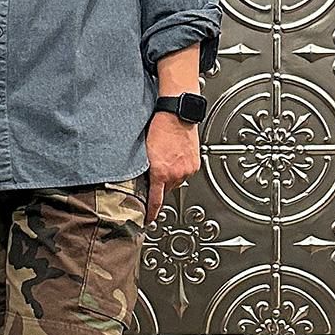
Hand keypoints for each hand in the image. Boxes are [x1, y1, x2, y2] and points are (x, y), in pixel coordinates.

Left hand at [144, 111, 199, 226]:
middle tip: (156, 174)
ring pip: (176, 181)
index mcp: (160, 173)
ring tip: (166, 161)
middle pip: (166, 190)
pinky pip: (185, 173)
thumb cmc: (159, 127)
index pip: (155, 201)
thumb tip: (140, 181)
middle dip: (160, 186)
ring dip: (170, 176)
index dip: (151, 214)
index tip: (148, 220)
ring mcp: (186, 170)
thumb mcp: (144, 151)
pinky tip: (174, 157)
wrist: (177, 114)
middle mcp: (175, 174)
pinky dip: (179, 169)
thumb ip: (143, 169)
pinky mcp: (194, 164)